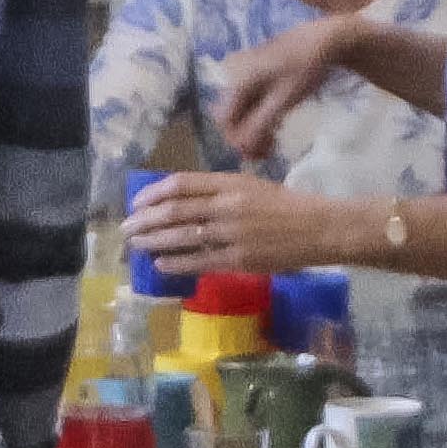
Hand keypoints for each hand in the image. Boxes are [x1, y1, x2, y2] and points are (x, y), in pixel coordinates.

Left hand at [124, 167, 364, 281]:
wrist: (320, 228)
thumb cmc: (285, 205)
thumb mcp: (250, 185)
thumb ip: (217, 190)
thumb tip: (176, 200)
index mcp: (230, 183)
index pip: (180, 184)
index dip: (152, 193)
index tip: (136, 203)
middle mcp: (227, 205)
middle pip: (173, 211)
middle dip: (143, 220)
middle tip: (126, 228)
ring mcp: (232, 233)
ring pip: (181, 237)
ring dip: (153, 241)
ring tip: (137, 245)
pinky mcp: (238, 259)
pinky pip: (198, 262)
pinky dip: (175, 263)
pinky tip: (160, 264)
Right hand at [205, 16, 354, 167]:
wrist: (324, 39)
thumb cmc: (304, 69)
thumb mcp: (282, 101)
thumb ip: (259, 126)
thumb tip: (241, 149)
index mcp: (237, 83)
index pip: (224, 121)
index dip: (237, 141)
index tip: (257, 156)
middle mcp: (234, 78)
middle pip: (231, 116)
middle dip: (245, 137)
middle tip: (266, 153)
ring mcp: (245, 75)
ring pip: (241, 110)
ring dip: (253, 128)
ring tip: (272, 142)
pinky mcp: (256, 74)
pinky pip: (250, 101)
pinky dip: (259, 116)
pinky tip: (275, 123)